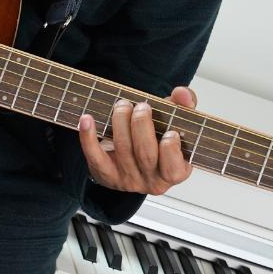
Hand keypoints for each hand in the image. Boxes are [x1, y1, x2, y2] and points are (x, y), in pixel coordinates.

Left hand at [78, 85, 197, 195]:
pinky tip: (87, 119)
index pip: (173, 168)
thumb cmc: (160, 138)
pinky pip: (94, 156)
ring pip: (122, 150)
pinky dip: (88, 136)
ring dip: (120, 122)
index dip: (171, 150)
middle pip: (145, 154)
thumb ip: (185, 105)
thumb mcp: (177, 121)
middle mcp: (151, 180)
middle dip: (142, 126)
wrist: (135, 157)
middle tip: (142, 107)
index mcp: (174, 171)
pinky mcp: (105, 174)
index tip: (170, 132)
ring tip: (123, 105)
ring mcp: (128, 179)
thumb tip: (182, 93)